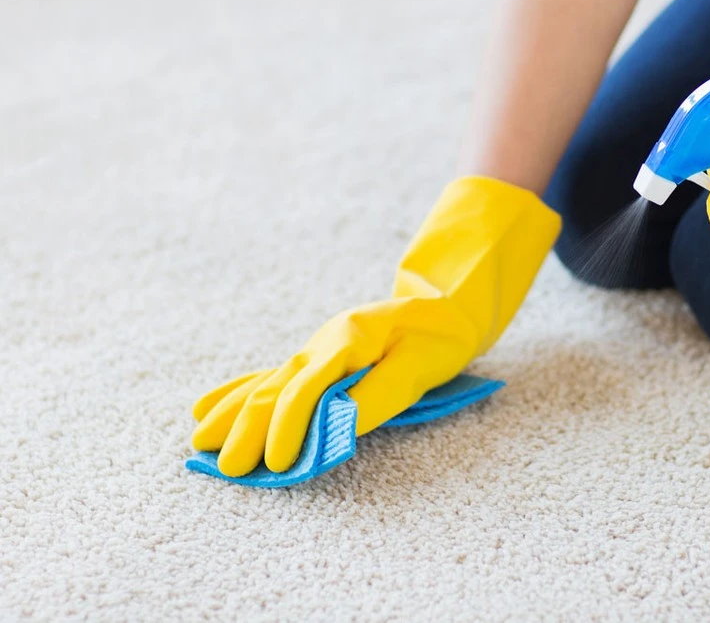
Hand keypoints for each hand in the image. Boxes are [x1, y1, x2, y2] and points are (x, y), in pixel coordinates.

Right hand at [190, 176, 560, 476]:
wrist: (444, 306)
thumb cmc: (437, 337)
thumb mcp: (419, 365)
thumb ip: (379, 395)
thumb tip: (338, 428)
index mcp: (347, 341)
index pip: (307, 388)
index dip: (289, 427)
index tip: (279, 462)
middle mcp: (322, 344)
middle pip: (275, 388)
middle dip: (248, 430)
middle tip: (229, 469)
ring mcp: (315, 350)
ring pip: (264, 384)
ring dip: (232, 414)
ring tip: (199, 443)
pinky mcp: (317, 359)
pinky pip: (269, 378)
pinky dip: (238, 394)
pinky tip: (207, 407)